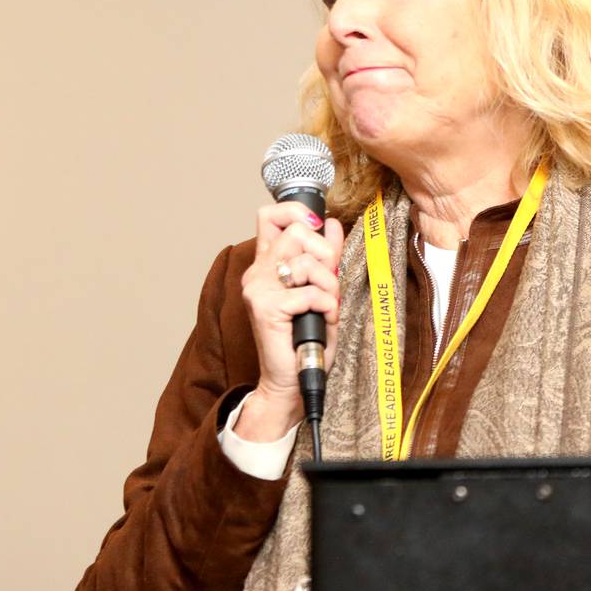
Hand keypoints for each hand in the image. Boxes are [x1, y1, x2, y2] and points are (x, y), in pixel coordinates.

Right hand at [237, 202, 344, 440]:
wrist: (293, 378)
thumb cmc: (307, 339)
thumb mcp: (323, 290)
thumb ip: (326, 257)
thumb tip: (333, 224)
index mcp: (268, 265)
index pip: (271, 216)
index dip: (297, 212)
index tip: (318, 227)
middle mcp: (258, 272)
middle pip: (296, 231)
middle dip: (325, 253)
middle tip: (329, 282)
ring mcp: (258, 289)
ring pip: (308, 262)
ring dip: (330, 286)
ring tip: (327, 308)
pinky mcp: (266, 307)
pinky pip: (310, 292)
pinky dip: (327, 307)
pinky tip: (323, 320)